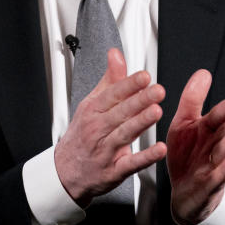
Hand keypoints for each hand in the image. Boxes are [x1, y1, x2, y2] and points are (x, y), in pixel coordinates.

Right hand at [54, 48, 167, 205]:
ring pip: (124, 134)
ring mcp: (105, 150)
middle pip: (120, 112)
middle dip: (139, 100)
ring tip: (156, 112)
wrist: (66, 171)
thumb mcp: (92, 103)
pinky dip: (145, 158)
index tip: (144, 76)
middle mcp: (98, 129)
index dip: (129, 85)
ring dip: (141, 123)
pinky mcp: (114, 170)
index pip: (112, 94)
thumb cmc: (83, 134)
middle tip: (157, 90)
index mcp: (93, 110)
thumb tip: (116, 54)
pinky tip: (159, 150)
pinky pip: (130, 164)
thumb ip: (110, 79)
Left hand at [166, 69, 224, 224]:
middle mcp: (214, 147)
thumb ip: (193, 99)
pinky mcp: (209, 185)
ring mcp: (213, 166)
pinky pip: (218, 176)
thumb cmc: (186, 156)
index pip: (218, 117)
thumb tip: (204, 72)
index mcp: (208, 131)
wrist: (184, 193)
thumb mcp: (183, 124)